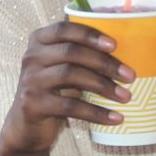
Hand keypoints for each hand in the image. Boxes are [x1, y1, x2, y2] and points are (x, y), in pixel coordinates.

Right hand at [0, 20, 131, 155]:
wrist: (26, 127)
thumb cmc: (53, 92)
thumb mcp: (62, 68)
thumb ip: (81, 56)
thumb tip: (126, 52)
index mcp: (39, 41)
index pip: (65, 29)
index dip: (90, 34)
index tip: (114, 45)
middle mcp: (31, 57)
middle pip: (72, 52)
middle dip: (104, 63)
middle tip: (130, 76)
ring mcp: (30, 80)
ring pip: (71, 75)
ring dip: (103, 86)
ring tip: (126, 96)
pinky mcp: (33, 104)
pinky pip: (70, 106)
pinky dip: (96, 112)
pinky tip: (115, 118)